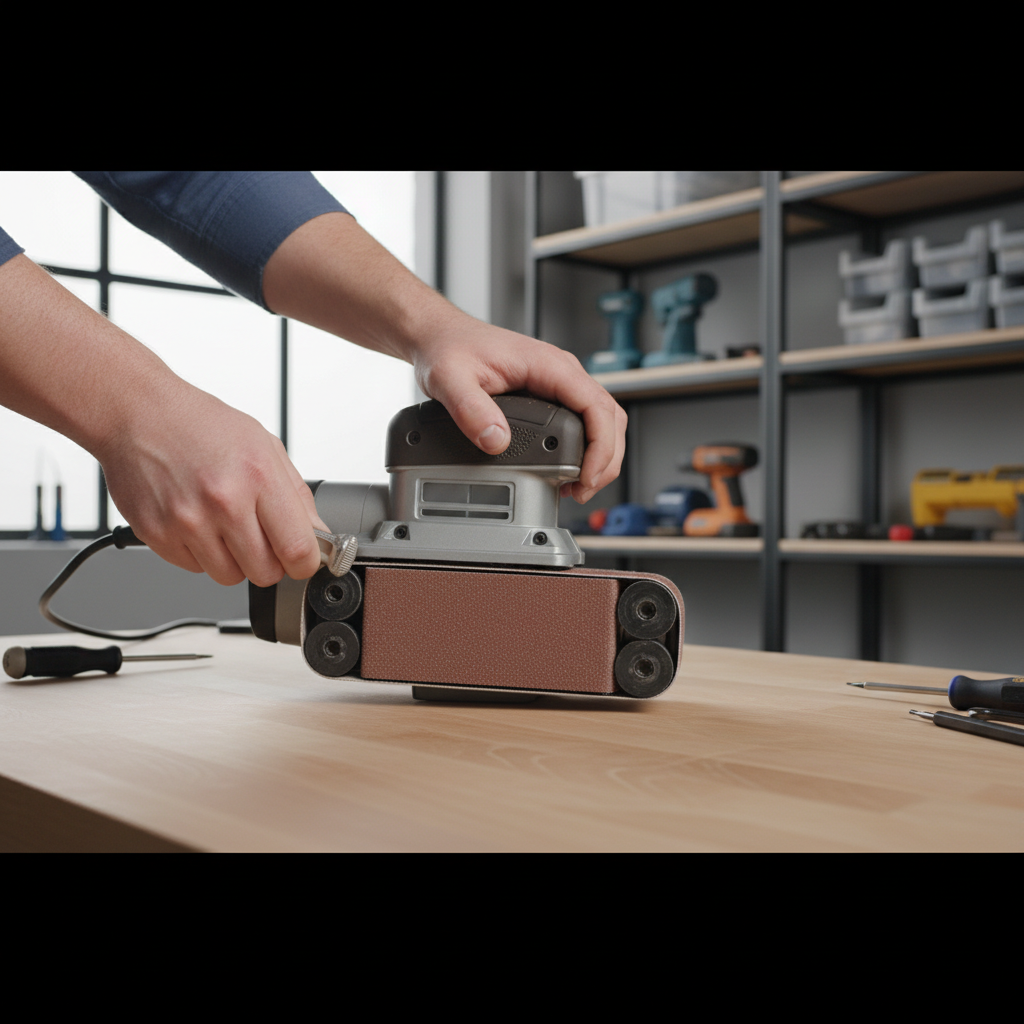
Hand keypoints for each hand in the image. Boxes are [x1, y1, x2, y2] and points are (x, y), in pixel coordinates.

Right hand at [98, 382, 328, 586]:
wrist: (137, 413)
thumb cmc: (201, 424)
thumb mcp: (264, 445)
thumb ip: (297, 495)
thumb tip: (318, 534)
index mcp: (257, 476)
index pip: (297, 549)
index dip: (306, 563)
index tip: (304, 560)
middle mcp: (223, 502)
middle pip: (265, 572)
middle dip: (270, 562)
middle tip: (261, 538)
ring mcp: (187, 522)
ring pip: (229, 577)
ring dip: (234, 560)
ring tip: (224, 524)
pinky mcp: (157, 535)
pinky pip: (194, 569)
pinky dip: (201, 553)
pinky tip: (197, 521)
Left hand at [412, 314, 626, 503]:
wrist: (442, 337)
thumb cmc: (450, 348)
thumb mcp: (450, 379)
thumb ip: (471, 410)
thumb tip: (497, 441)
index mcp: (547, 364)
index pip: (596, 406)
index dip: (601, 447)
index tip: (586, 476)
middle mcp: (560, 371)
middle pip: (610, 417)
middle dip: (605, 459)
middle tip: (583, 490)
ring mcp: (559, 382)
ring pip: (603, 420)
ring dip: (600, 456)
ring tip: (580, 487)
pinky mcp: (551, 394)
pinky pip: (585, 421)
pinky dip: (588, 448)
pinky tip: (570, 471)